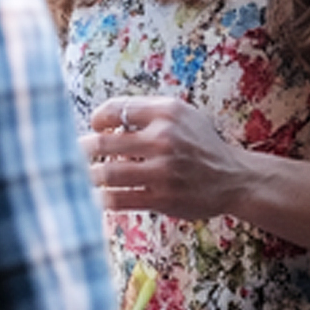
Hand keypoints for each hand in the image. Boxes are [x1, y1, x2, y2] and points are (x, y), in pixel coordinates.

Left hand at [79, 97, 251, 220]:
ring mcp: (162, 171)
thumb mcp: (182, 114)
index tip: (95, 127)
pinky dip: (100, 198)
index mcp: (167, 112)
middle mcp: (164, 139)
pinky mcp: (162, 198)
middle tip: (75, 152)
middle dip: (81, 149)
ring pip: (106, 174)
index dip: (96, 118)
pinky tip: (94, 195)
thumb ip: (147, 112)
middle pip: (103, 143)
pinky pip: (118, 200)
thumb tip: (103, 122)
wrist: (234, 178)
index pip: (115, 109)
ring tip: (82, 174)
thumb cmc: (201, 144)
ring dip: (87, 175)